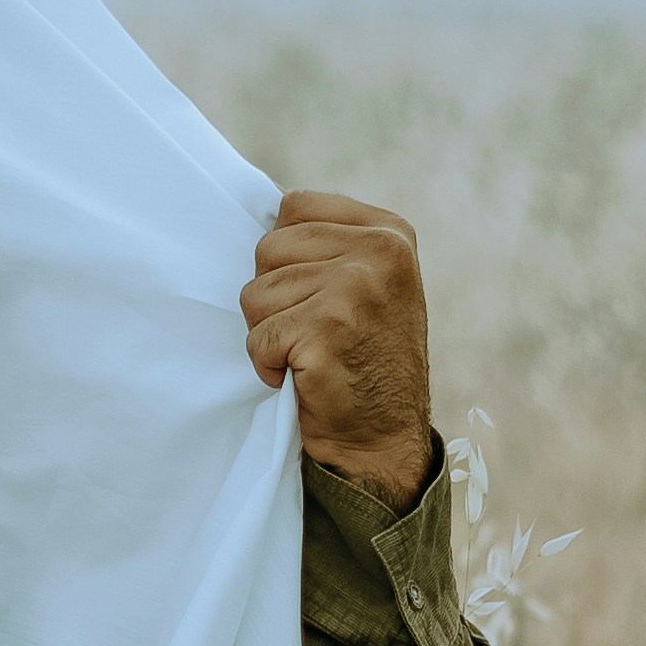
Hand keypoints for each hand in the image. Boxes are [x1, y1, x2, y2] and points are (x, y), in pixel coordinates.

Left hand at [241, 190, 438, 499]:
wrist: (383, 439)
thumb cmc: (366, 361)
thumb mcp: (369, 284)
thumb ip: (330, 245)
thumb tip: (262, 218)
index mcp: (389, 232)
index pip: (296, 206)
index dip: (286, 254)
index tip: (314, 294)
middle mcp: (379, 251)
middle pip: (268, 248)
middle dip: (273, 296)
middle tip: (310, 331)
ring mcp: (354, 288)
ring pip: (256, 293)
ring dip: (269, 332)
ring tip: (308, 353)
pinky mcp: (326, 328)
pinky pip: (257, 336)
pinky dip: (266, 364)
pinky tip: (300, 375)